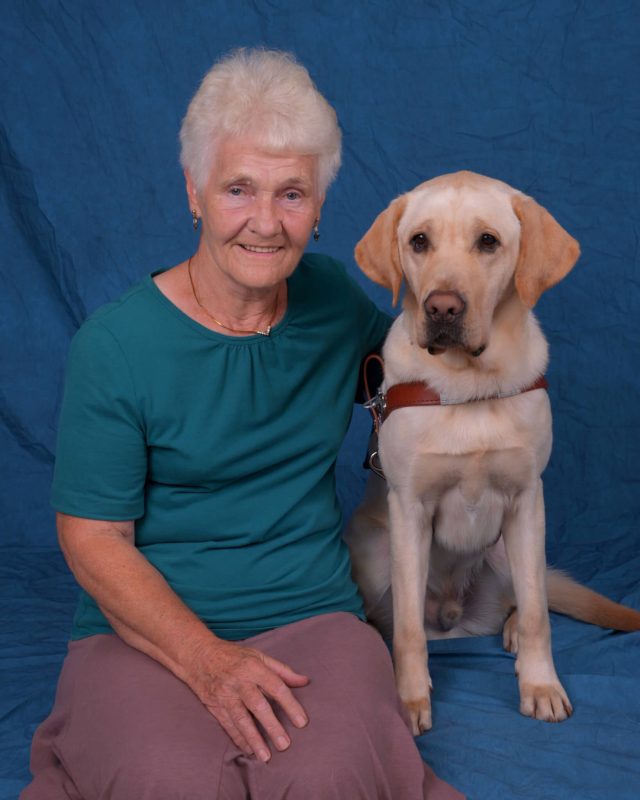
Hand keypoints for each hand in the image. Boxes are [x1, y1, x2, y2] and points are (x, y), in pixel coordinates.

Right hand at [189, 638, 309, 761]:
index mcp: (253, 667)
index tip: (302, 722)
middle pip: (258, 706)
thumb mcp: (259, 656)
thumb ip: (282, 670)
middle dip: (272, 726)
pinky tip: (249, 750)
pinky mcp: (214, 705)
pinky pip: (228, 725)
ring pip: (241, 719)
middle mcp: (239, 681)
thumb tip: (305, 681)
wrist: (198, 656)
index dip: (290, 704)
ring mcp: (225, 694)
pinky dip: (239, 739)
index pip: (276, 687)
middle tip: (285, 745)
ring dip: (254, 739)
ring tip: (266, 756)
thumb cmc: (234, 656)